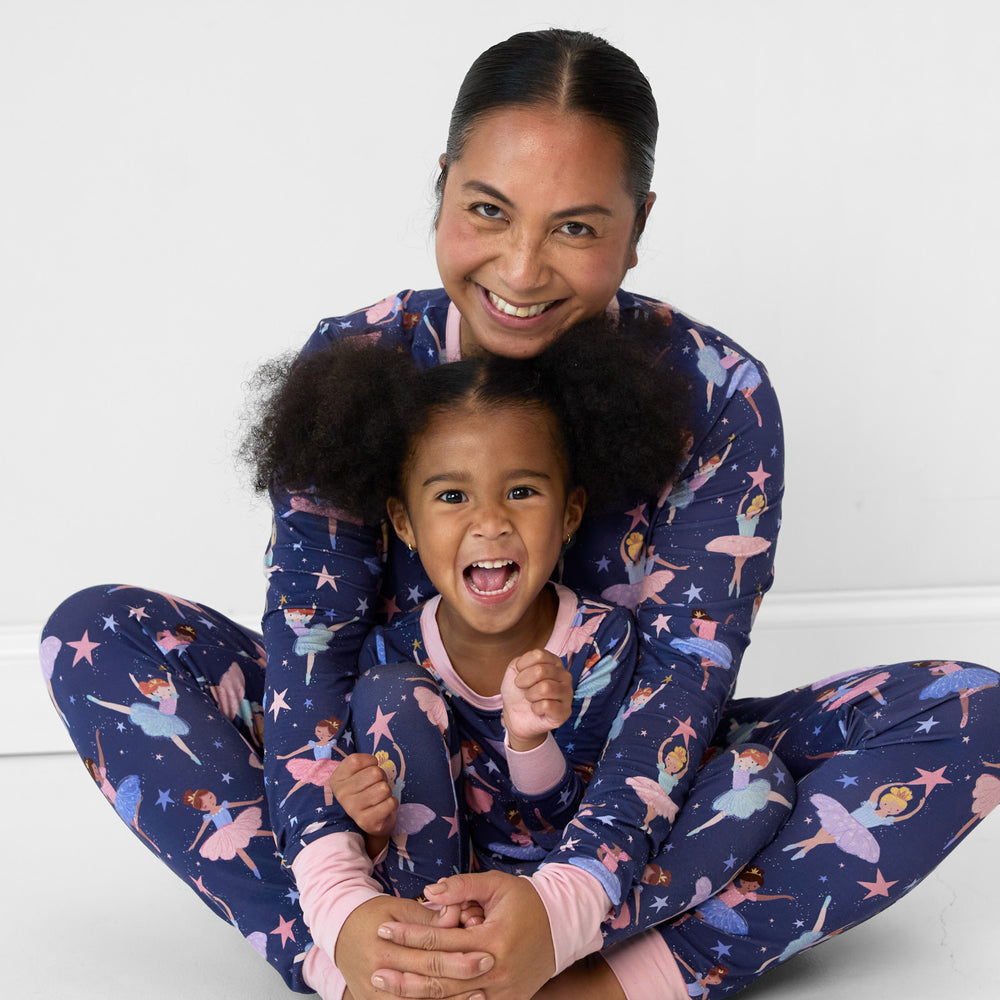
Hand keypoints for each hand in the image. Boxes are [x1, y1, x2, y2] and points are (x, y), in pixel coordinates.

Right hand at [328, 753, 396, 837]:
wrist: (371, 819)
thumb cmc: (366, 788)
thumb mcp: (358, 771)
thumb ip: (361, 761)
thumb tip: (374, 762)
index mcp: (336, 779)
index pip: (356, 760)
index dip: (370, 761)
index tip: (369, 769)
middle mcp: (341, 795)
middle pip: (374, 772)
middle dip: (381, 777)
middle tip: (376, 785)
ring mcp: (352, 810)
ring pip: (383, 788)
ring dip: (387, 791)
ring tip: (380, 797)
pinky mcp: (367, 822)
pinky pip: (390, 803)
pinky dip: (392, 803)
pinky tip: (383, 807)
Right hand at [336, 894, 494, 999]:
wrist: (340, 932)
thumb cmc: (374, 915)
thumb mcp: (399, 908)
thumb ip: (428, 916)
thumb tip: (457, 915)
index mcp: (384, 947)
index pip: (427, 954)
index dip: (457, 954)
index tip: (485, 950)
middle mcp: (378, 974)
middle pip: (426, 981)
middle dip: (460, 977)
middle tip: (488, 968)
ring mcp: (376, 996)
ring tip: (480, 994)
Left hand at [376, 871, 555, 999]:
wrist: (561, 928)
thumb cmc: (526, 902)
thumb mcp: (497, 885)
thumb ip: (462, 886)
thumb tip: (429, 892)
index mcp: (493, 939)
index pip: (440, 939)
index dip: (410, 935)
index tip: (384, 928)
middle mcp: (495, 971)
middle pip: (440, 978)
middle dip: (404, 973)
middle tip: (376, 967)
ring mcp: (501, 992)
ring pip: (451, 999)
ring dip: (417, 994)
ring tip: (388, 986)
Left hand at [501, 649, 572, 749]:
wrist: (515, 715)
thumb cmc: (518, 691)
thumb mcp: (514, 670)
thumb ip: (523, 660)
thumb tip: (536, 669)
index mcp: (554, 662)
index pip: (539, 655)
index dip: (522, 667)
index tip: (521, 676)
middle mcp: (565, 676)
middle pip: (541, 670)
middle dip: (524, 682)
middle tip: (524, 690)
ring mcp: (568, 694)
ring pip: (545, 688)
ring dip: (530, 695)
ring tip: (531, 699)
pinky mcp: (565, 712)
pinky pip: (547, 705)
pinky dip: (535, 708)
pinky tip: (537, 710)